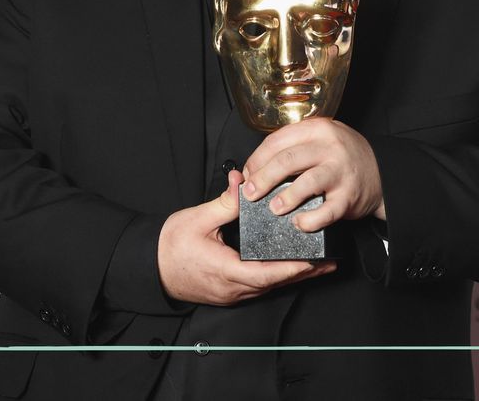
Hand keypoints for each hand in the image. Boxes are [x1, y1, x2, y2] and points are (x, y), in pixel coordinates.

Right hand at [157, 170, 335, 304]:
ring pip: (269, 287)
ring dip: (293, 276)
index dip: (291, 268)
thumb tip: (242, 183)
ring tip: (318, 264)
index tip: (312, 260)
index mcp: (225, 269)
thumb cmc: (170, 246)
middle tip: (329, 261)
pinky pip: (259, 287)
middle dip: (303, 272)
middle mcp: (232, 287)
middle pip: (274, 284)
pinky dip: (277, 277)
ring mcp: (231, 293)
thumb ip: (224, 203)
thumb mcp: (197, 219)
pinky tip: (290, 268)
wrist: (150, 267)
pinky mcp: (229, 292)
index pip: (265, 274)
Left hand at [241, 117, 385, 232]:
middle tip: (250, 193)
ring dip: (285, 197)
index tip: (247, 174)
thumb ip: (293, 148)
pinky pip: (326, 211)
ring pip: (307, 183)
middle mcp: (330, 147)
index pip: (277, 141)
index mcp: (317, 129)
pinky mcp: (349, 196)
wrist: (382, 173)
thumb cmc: (343, 157)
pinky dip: (310, 219)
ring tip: (274, 208)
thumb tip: (255, 168)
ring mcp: (340, 172)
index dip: (256, 159)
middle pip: (287, 160)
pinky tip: (299, 223)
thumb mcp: (321, 140)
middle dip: (263, 178)